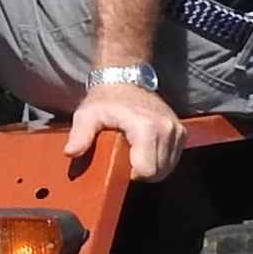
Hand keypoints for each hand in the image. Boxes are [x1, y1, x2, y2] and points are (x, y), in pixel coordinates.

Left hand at [65, 80, 181, 181]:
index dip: (130, 174)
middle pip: (157, 173)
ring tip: (133, 153)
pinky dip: (159, 160)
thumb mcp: (86, 115)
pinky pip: (172, 160)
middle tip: (124, 157)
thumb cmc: (106, 100)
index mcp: (147, 127)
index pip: (146, 171)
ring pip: (166, 169)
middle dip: (139, 172)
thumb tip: (71, 152)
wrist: (126, 80)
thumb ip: (80, 134)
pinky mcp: (182, 132)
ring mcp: (177, 131)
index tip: (119, 161)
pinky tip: (144, 150)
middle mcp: (167, 129)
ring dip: (150, 167)